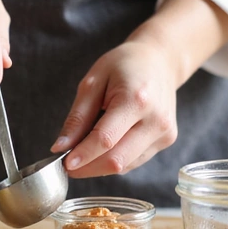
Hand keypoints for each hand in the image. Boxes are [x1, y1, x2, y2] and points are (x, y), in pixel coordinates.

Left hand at [50, 40, 178, 177]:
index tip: (64, 164)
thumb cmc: (124, 66)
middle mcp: (155, 120)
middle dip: (88, 168)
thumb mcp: (93, 82)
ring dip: (99, 167)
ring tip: (85, 153)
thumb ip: (77, 117)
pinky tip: (104, 148)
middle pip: (117, 160)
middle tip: (68, 166)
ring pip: (125, 166)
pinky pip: (134, 161)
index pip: (105, 140)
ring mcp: (164, 132)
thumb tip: (61, 147)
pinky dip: (114, 160)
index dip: (83, 155)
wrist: (159, 60)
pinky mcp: (166, 140)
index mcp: (136, 100)